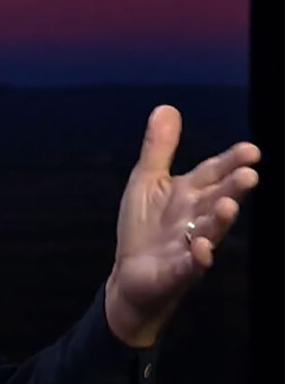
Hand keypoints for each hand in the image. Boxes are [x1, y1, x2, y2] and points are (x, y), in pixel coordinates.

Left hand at [104, 105, 259, 346]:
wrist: (132, 276)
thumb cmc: (144, 227)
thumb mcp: (146, 181)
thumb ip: (159, 149)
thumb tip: (166, 107)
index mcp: (188, 193)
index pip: (212, 173)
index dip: (230, 162)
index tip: (251, 150)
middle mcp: (195, 217)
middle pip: (216, 199)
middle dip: (232, 188)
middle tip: (249, 174)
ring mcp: (190, 245)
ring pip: (209, 230)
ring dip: (219, 219)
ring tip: (228, 205)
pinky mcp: (178, 271)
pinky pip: (190, 265)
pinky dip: (197, 258)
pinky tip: (202, 249)